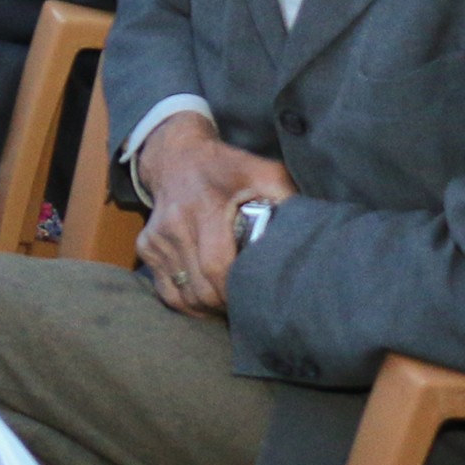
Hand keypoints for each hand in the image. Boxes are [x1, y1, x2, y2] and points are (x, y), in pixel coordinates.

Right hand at [136, 112, 294, 317]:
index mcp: (204, 207)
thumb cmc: (227, 167)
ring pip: (181, 294)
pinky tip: (206, 299)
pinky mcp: (146, 246)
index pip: (216, 267)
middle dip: (225, 306)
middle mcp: (175, 224)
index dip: (235, 292)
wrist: (176, 155)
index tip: (257, 301)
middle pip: (199, 288)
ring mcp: (157, 237)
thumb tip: (317, 229)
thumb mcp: (262, 171)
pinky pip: (165, 289)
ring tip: (229, 306)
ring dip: (206, 308)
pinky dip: (186, 301)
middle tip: (249, 308)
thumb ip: (287, 196)